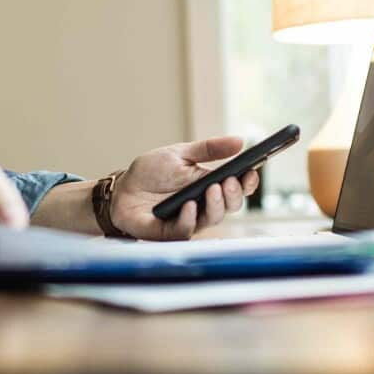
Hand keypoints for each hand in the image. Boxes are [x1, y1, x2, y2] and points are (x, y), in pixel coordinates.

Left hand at [109, 137, 259, 240]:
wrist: (122, 189)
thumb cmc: (152, 171)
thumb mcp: (181, 153)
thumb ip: (209, 149)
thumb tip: (240, 141)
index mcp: (210, 184)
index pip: (236, 187)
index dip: (247, 182)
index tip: (252, 172)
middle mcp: (205, 205)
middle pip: (231, 205)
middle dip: (234, 194)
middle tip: (230, 181)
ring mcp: (190, 220)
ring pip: (213, 219)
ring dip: (216, 205)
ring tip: (212, 189)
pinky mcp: (171, 232)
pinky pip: (186, 230)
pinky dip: (189, 218)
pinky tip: (188, 206)